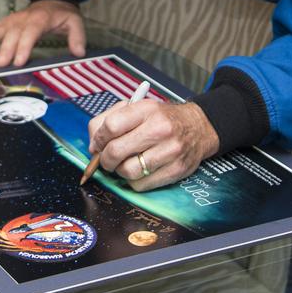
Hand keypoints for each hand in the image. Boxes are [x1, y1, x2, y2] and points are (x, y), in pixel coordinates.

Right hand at [0, 0, 85, 67]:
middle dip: (4, 50)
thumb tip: (79, 52)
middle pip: (11, 35)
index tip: (18, 61)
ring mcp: (11, 20)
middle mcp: (22, 19)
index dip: (24, 47)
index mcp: (40, 19)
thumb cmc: (62, 14)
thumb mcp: (75, 22)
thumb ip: (77, 37)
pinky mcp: (4, 23)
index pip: (30, 33)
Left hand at [87, 100, 219, 190]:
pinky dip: (135, 180)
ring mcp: (170, 151)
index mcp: (147, 109)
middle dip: (105, 159)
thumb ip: (109, 120)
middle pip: (116, 151)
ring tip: (125, 163)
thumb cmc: (161, 118)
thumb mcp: (137, 108)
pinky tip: (140, 170)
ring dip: (120, 171)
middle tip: (107, 159)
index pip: (111, 126)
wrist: (198, 127)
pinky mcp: (176, 170)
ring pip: (128, 171)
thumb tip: (93, 145)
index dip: (98, 139)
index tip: (97, 144)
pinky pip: (141, 184)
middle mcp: (160, 129)